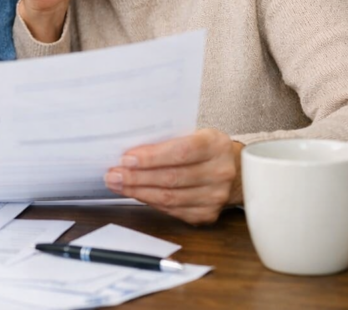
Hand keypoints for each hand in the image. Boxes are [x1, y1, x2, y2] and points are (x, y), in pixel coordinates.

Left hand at [103, 129, 242, 224]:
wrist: (234, 170)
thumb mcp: (193, 133)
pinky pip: (172, 210)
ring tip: (117, 184)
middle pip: (171, 178)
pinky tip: (135, 194)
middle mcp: (220, 172)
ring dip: (138, 191)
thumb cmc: (204, 148)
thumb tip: (128, 149)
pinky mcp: (207, 214)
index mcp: (215, 145)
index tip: (126, 159)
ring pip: (169, 198)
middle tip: (113, 174)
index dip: (151, 157)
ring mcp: (215, 196)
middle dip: (136, 177)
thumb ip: (168, 139)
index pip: (181, 152)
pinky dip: (150, 202)